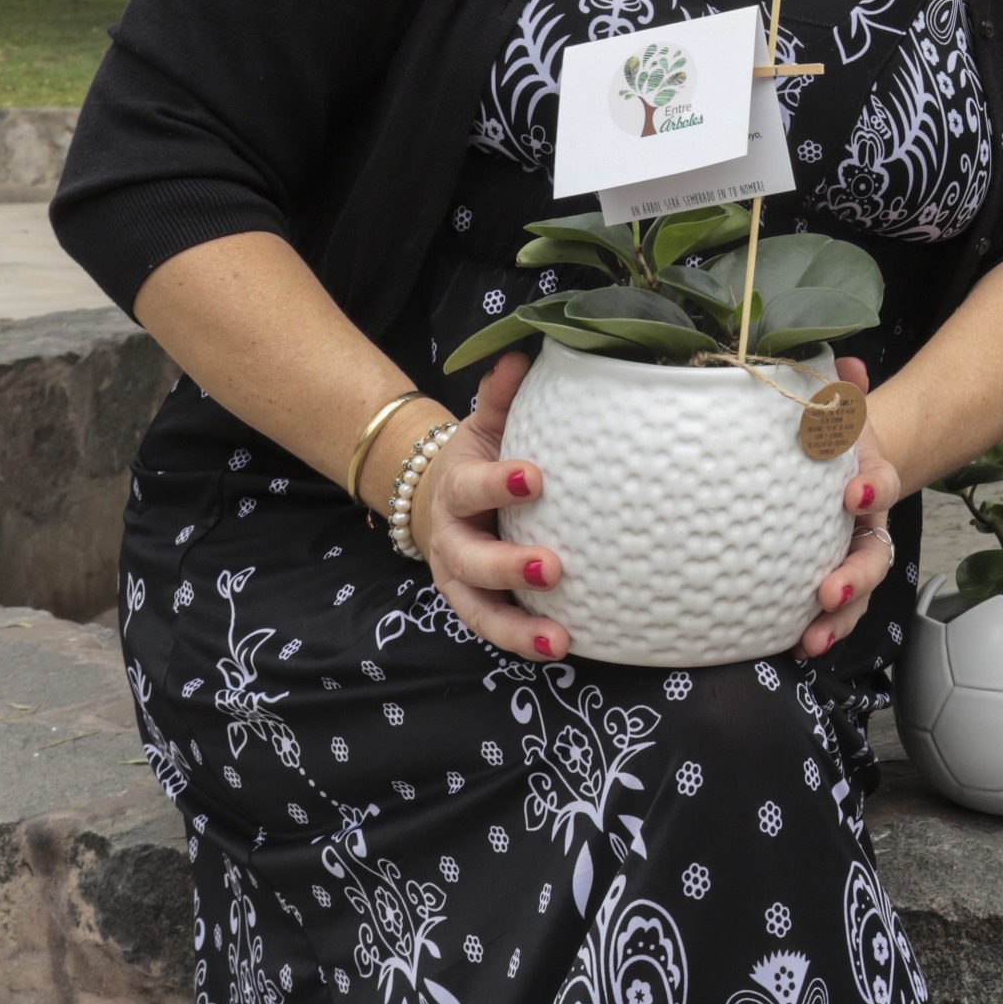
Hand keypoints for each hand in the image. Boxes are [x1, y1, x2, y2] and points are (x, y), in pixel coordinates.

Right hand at [414, 353, 568, 660]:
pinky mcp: (477, 606)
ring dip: (518, 628)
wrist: (437, 494)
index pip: (472, 485)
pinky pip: (498, 629)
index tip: (536, 476)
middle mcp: (451, 539)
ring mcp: (461, 580)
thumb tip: (519, 356)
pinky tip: (565, 648)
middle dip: (507, 566)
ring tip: (560, 641)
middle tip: (551, 567)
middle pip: (470, 560)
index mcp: (457, 487)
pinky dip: (526, 642)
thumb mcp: (487, 424)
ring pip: (481, 611)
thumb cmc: (482, 456)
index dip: (498, 483)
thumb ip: (501, 396)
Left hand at [796, 356, 903, 660]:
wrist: (831, 463)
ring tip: (812, 640)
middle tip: (830, 591)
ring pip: (857, 594)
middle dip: (856, 577)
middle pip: (874, 555)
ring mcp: (848, 556)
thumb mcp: (834, 407)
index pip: (881, 482)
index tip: (856, 493)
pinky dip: (817, 631)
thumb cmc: (827, 436)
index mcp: (870, 479)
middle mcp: (866, 524)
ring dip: (838, 620)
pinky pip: (830, 612)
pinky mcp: (826, 581)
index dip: (876, 488)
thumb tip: (850, 366)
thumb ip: (841, 387)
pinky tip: (793, 645)